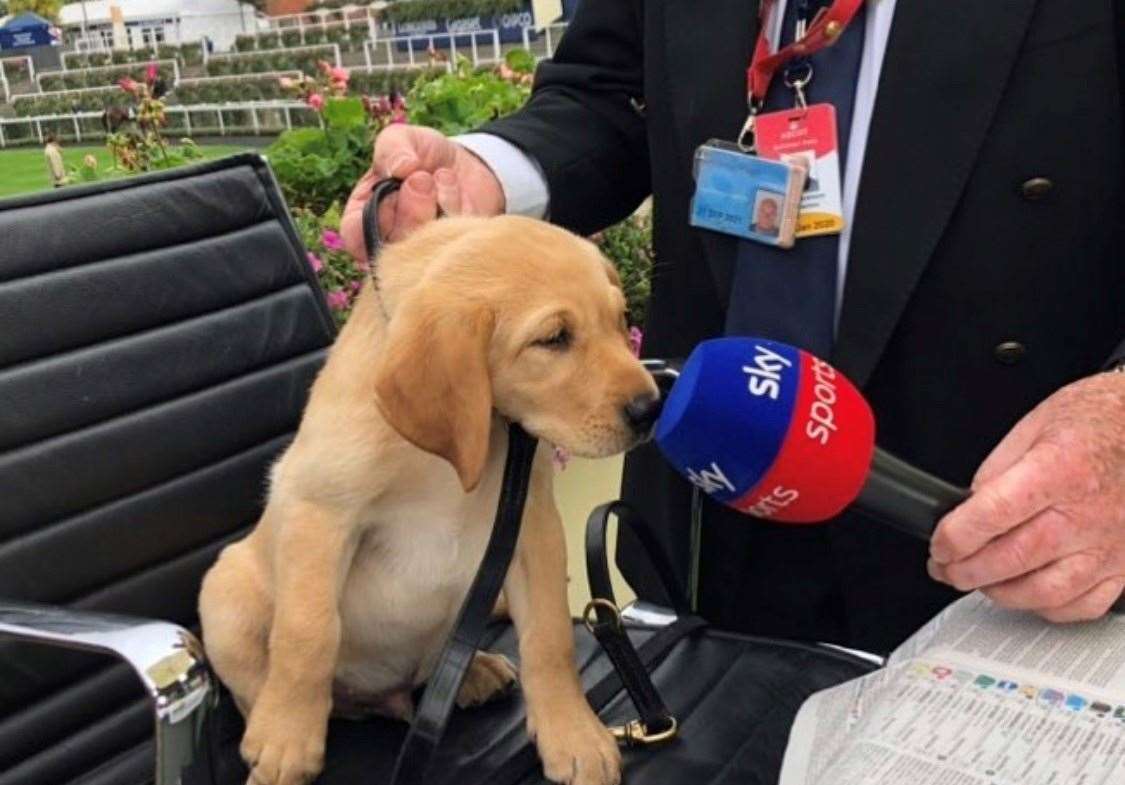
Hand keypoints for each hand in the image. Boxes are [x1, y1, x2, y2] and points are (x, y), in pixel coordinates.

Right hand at [340, 124, 504, 261]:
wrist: (468, 163)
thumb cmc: (423, 155)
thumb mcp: (403, 139)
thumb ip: (392, 148)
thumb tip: (401, 168)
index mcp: (362, 219)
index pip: (355, 237)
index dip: (377, 214)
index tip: (396, 183)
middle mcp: (389, 243)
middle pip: (393, 249)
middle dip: (411, 209)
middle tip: (424, 178)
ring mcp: (421, 254)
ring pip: (424, 250)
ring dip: (436, 207)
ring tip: (442, 178)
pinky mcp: (452, 255)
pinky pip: (453, 245)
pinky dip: (457, 211)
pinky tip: (456, 192)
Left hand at [928, 371, 1124, 621]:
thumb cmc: (1101, 421)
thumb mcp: (1036, 424)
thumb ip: (998, 469)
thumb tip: (968, 506)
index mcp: (1060, 470)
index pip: (993, 514)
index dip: (955, 536)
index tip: (938, 545)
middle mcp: (1088, 513)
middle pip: (1014, 559)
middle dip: (966, 571)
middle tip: (945, 568)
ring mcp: (1110, 544)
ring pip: (1045, 592)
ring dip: (1001, 593)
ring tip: (979, 581)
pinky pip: (1083, 605)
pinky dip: (1046, 607)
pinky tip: (1026, 592)